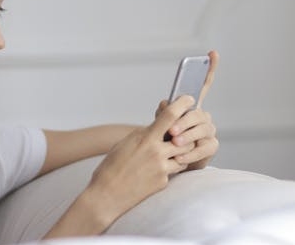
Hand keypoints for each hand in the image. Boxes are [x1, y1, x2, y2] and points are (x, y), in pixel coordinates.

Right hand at [84, 95, 197, 223]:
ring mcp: (161, 168)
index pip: (169, 116)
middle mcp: (156, 152)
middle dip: (186, 134)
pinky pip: (174, 171)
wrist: (106, 196)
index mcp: (144, 138)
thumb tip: (155, 130)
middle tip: (183, 133)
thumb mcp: (124, 144)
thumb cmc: (110, 169)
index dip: (182, 105)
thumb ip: (143, 136)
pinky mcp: (163, 182)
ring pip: (184, 155)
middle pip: (184, 136)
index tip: (189, 99)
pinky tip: (157, 171)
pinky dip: (170, 168)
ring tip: (172, 153)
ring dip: (181, 152)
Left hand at [157, 50, 219, 170]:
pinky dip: (190, 153)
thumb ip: (163, 113)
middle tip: (171, 130)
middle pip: (198, 113)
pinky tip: (179, 157)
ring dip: (187, 136)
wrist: (164, 164)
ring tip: (174, 143)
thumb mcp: (158, 125)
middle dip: (184, 121)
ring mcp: (209, 131)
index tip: (212, 53)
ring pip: (203, 130)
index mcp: (191, 107)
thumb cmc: (162, 141)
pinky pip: (204, 147)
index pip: (202, 85)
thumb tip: (166, 104)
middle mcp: (203, 116)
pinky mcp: (211, 146)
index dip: (209, 69)